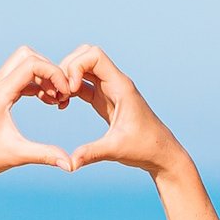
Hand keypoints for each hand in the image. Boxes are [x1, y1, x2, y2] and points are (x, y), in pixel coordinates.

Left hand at [0, 48, 73, 191]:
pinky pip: (17, 79)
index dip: (54, 73)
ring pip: (22, 65)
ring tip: (55, 100)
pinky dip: (34, 84)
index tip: (65, 93)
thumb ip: (46, 155)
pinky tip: (45, 102)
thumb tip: (71, 165)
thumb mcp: (17, 155)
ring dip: (42, 77)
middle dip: (49, 70)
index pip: (32, 64)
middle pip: (26, 56)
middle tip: (61, 93)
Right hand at [56, 45, 186, 177]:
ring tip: (59, 99)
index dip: (76, 66)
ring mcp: (109, 90)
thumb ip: (91, 153)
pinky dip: (70, 89)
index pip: (94, 55)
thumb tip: (69, 164)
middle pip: (85, 55)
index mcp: (121, 87)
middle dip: (67, 68)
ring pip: (83, 68)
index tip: (70, 89)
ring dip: (67, 78)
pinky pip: (83, 83)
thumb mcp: (115, 150)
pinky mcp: (104, 99)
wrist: (160, 154)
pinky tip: (63, 105)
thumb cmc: (145, 148)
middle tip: (60, 92)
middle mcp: (115, 83)